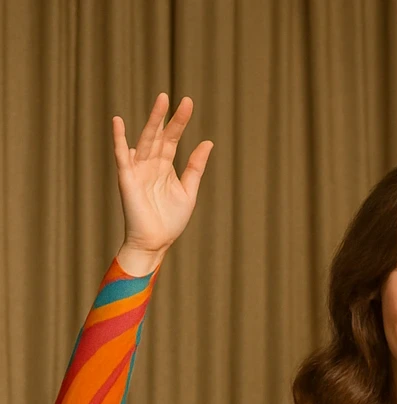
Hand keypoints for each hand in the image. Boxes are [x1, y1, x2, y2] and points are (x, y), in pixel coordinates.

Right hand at [112, 93, 212, 273]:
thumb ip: (195, 166)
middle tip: (171, 96)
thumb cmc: (170, 221)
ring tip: (160, 101)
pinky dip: (119, 139)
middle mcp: (150, 164)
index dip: (180, 121)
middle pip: (159, 135)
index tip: (188, 102)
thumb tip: (208, 141)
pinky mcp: (127, 178)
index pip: (172, 138)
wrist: (155, 243)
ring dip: (152, 121)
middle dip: (165, 117)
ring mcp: (138, 169)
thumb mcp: (188, 191)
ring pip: (145, 140)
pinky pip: (122, 155)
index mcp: (165, 166)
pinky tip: (118, 121)